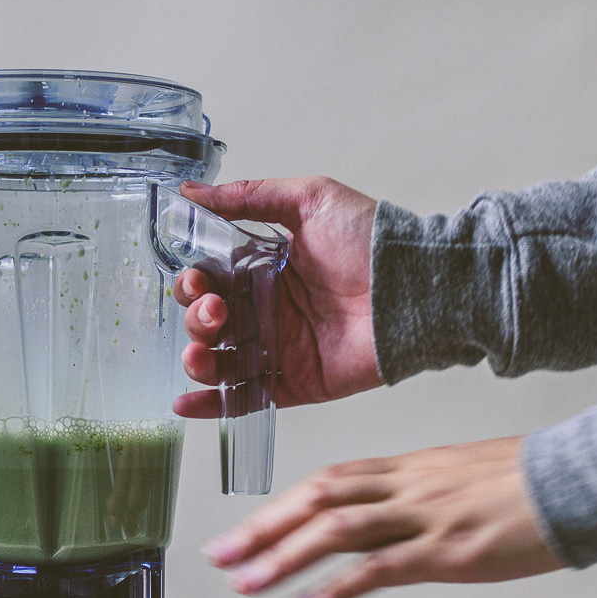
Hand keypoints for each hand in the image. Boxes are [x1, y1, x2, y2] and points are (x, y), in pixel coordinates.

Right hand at [172, 176, 381, 418]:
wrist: (411, 287)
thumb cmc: (369, 240)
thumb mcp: (309, 199)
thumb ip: (248, 197)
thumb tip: (193, 192)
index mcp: (264, 269)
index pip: (210, 280)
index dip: (193, 283)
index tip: (197, 282)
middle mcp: (268, 310)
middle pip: (208, 322)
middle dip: (197, 320)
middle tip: (215, 311)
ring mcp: (279, 349)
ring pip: (219, 362)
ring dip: (197, 359)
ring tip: (201, 354)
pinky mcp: (294, 382)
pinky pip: (245, 399)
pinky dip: (212, 405)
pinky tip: (185, 403)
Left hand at [201, 436, 563, 597]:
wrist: (581, 479)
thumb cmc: (531, 480)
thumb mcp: (464, 473)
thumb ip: (422, 491)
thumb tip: (393, 512)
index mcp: (410, 467)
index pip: (328, 480)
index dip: (279, 504)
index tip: (244, 527)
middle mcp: (408, 485)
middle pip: (317, 498)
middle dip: (262, 527)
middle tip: (219, 555)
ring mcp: (426, 516)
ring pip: (336, 530)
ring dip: (284, 556)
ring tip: (247, 581)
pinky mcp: (449, 551)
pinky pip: (381, 567)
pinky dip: (338, 586)